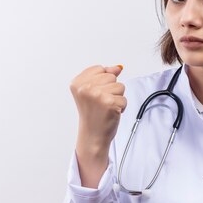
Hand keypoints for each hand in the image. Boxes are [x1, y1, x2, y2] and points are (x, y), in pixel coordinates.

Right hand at [70, 65, 125, 186]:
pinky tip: (111, 113)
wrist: (93, 135)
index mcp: (77, 82)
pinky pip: (124, 98)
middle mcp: (85, 88)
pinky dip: (121, 107)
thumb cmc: (93, 114)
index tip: (95, 95)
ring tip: (106, 107)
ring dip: (117, 98)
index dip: (103, 82)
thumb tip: (117, 67)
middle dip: (111, 90)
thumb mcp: (93, 91)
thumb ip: (104, 76)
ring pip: (120, 87)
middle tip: (101, 103)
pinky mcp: (109, 103)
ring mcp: (96, 94)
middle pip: (111, 77)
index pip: (101, 69)